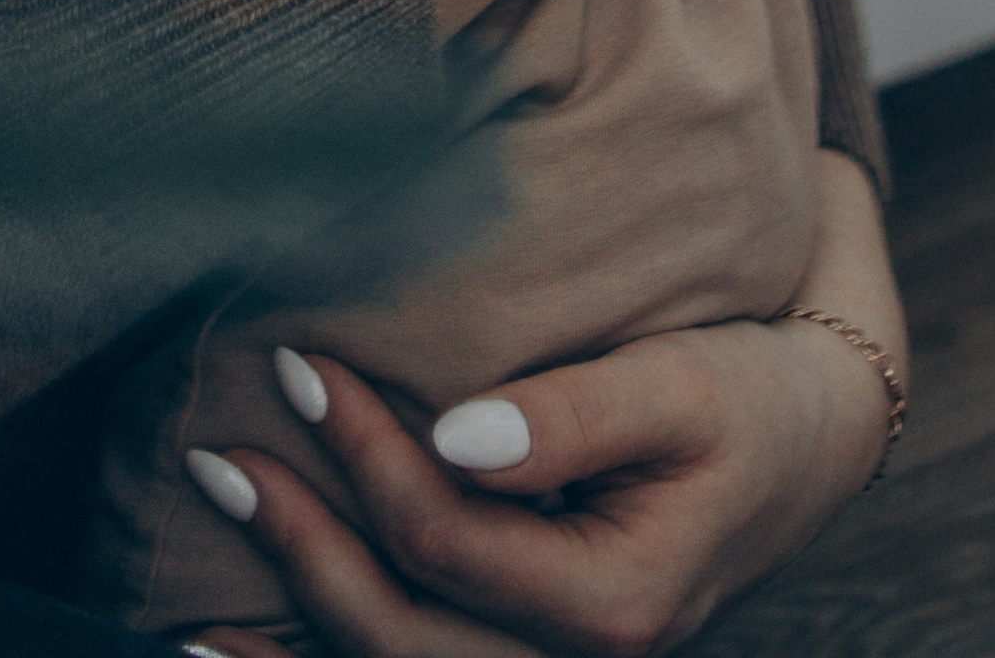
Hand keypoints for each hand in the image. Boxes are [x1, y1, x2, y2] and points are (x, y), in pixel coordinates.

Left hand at [185, 159, 901, 657]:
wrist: (803, 443)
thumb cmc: (743, 396)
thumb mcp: (678, 386)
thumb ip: (570, 417)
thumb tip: (454, 434)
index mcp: (616, 603)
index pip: (449, 542)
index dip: (365, 459)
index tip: (303, 365)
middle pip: (406, 635)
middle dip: (301, 551)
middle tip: (216, 459)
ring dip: (297, 644)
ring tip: (190, 618)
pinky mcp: (529, 651)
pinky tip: (250, 648)